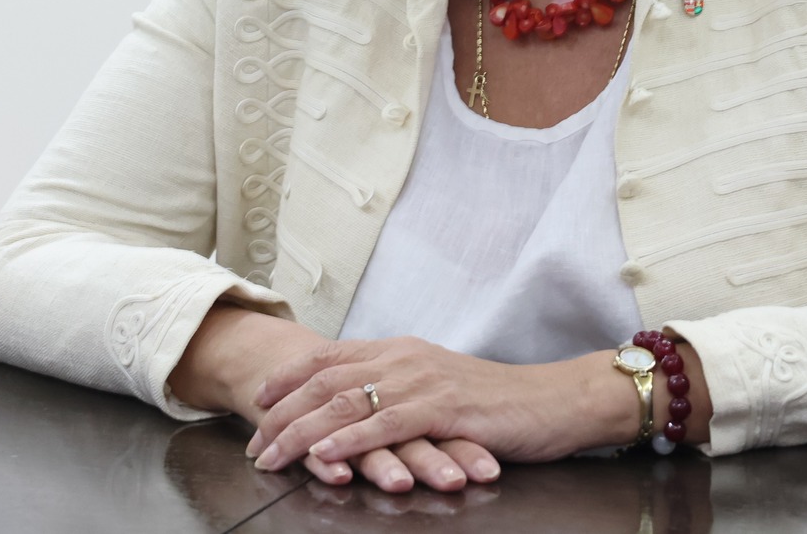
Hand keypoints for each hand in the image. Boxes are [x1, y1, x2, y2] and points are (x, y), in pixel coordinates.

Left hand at [169, 307, 498, 493]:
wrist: (552, 399)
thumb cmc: (496, 400)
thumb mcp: (438, 385)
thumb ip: (399, 388)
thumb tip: (361, 403)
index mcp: (400, 350)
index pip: (330, 356)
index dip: (289, 376)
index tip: (258, 400)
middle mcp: (404, 358)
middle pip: (325, 380)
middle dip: (282, 413)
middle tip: (254, 442)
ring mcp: (422, 380)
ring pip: (346, 402)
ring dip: (302, 432)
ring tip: (273, 455)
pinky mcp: (443, 408)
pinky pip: (385, 424)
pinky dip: (349, 442)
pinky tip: (324, 457)